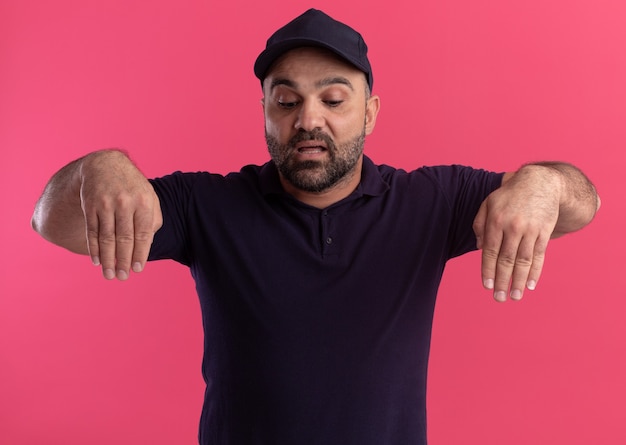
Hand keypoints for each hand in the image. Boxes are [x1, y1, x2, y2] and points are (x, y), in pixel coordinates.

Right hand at [79, 150, 162, 279]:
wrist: (105, 165)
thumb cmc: (132, 187)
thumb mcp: (149, 197)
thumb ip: (153, 219)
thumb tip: (147, 245)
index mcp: (144, 202)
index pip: (143, 234)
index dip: (140, 254)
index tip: (138, 270)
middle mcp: (125, 203)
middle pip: (124, 238)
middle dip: (124, 261)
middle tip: (123, 277)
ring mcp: (105, 204)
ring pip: (106, 237)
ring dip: (107, 259)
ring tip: (109, 275)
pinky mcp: (90, 205)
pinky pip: (92, 231)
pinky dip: (94, 248)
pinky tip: (96, 261)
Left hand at [472, 166, 560, 301]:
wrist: (540, 182)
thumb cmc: (509, 195)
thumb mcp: (489, 203)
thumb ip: (480, 224)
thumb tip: (479, 248)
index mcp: (496, 220)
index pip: (490, 251)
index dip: (488, 270)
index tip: (487, 286)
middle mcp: (513, 227)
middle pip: (506, 259)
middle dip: (503, 281)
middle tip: (499, 298)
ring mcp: (530, 230)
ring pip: (523, 260)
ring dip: (518, 281)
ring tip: (514, 296)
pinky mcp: (544, 232)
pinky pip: (539, 256)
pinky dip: (535, 272)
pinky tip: (530, 285)